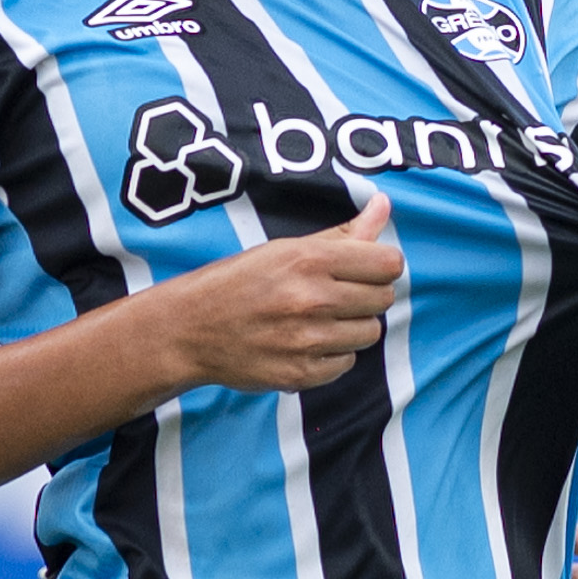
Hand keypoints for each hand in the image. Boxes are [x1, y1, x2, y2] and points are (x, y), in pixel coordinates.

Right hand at [153, 193, 402, 393]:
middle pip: (383, 299)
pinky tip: (306, 343)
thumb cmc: (238, 282)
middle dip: (366, 296)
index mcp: (309, 260)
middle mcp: (311, 299)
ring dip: (351, 327)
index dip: (381, 266)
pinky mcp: (300, 374)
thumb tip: (384, 204)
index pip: (388, 264)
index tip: (364, 270)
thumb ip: (342, 233)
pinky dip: (332, 355)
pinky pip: (346, 364)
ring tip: (319, 320)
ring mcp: (306, 340)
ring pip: (369, 333)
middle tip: (337, 295)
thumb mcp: (284, 249)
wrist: (188, 329)